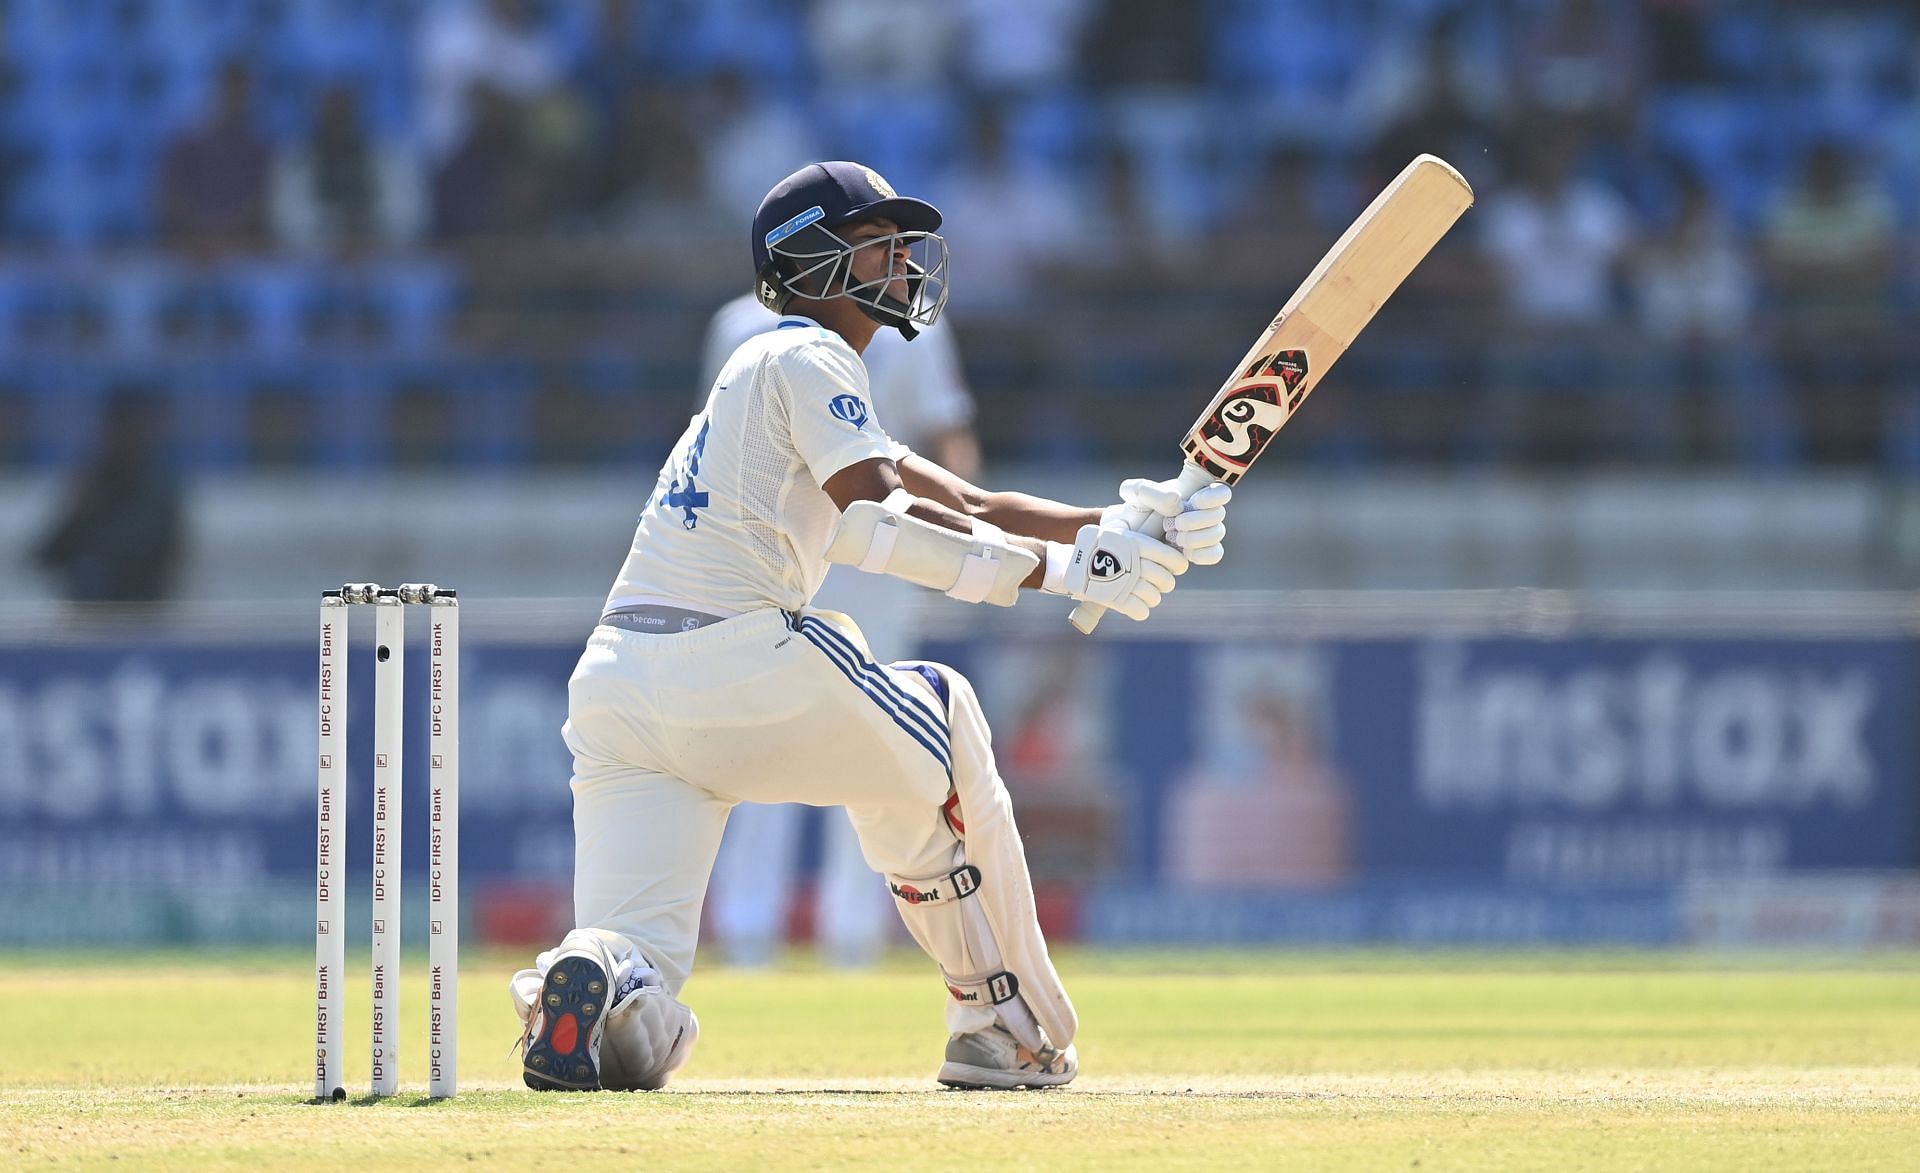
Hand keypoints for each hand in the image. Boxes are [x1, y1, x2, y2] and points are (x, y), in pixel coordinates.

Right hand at [1043, 522, 1188, 620]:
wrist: (1069, 562)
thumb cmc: (1098, 547)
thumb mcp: (1120, 535)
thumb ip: (1143, 543)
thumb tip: (1169, 552)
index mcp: (1139, 545)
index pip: (1174, 560)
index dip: (1178, 566)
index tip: (1174, 569)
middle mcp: (1136, 563)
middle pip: (1166, 581)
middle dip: (1163, 584)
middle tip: (1156, 583)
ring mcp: (1127, 583)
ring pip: (1155, 598)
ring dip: (1151, 597)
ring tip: (1141, 593)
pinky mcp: (1117, 600)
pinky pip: (1141, 611)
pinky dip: (1139, 610)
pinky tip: (1133, 604)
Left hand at [1101, 478, 1231, 566]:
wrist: (1130, 538)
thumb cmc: (1134, 511)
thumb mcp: (1134, 494)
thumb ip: (1149, 490)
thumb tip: (1177, 502)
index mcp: (1194, 492)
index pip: (1221, 492)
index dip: (1212, 498)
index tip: (1192, 502)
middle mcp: (1204, 512)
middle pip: (1219, 514)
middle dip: (1195, 521)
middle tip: (1171, 524)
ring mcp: (1204, 532)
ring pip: (1217, 534)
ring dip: (1195, 537)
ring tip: (1172, 537)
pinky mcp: (1200, 552)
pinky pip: (1215, 554)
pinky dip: (1201, 553)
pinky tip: (1184, 552)